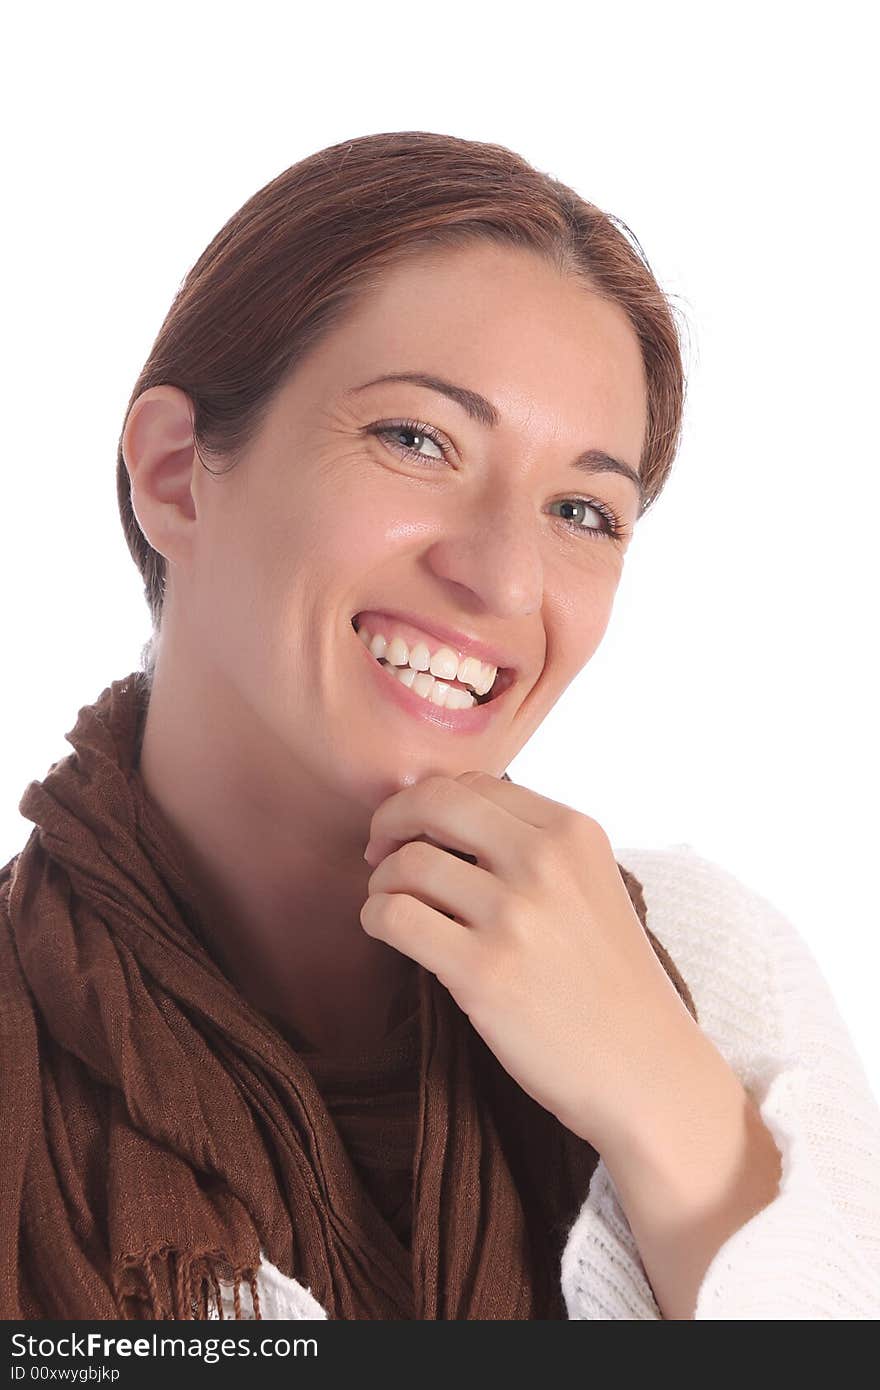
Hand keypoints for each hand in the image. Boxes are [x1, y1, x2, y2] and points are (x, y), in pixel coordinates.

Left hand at [360, 770, 697, 1146]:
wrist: (644, 1068)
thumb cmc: (607, 981)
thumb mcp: (591, 885)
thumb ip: (530, 846)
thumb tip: (439, 814)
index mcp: (572, 831)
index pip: (473, 782)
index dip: (429, 802)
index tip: (414, 831)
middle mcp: (544, 861)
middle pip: (433, 803)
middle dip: (390, 820)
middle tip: (378, 851)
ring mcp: (514, 915)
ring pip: (406, 863)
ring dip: (381, 882)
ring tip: (391, 905)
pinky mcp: (482, 970)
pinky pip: (394, 916)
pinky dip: (375, 918)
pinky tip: (387, 933)